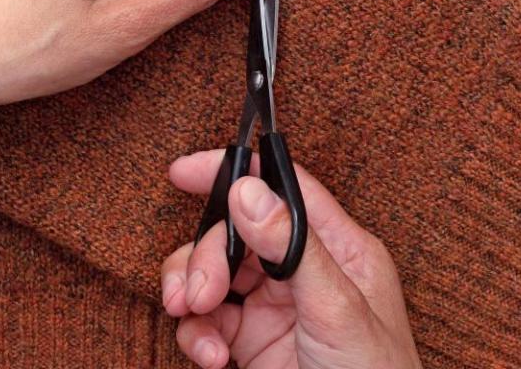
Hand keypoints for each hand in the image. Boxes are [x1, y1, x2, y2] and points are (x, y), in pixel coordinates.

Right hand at [161, 150, 421, 368]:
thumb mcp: (337, 310)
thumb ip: (293, 249)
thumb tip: (249, 189)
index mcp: (338, 248)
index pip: (283, 188)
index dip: (234, 172)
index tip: (183, 171)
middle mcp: (302, 271)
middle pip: (237, 233)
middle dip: (205, 255)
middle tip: (196, 291)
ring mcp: (274, 308)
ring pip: (213, 274)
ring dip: (191, 291)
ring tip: (192, 316)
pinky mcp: (251, 345)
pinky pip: (207, 323)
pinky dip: (197, 336)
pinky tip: (211, 360)